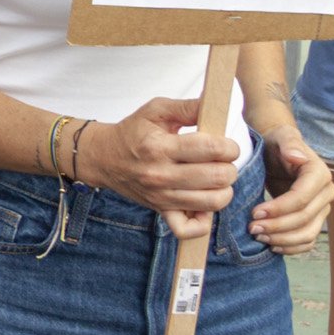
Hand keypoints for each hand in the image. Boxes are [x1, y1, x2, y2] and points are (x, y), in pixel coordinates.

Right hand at [80, 96, 242, 239]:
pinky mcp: (161, 211)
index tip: (226, 145)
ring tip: (216, 179)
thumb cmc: (133, 132)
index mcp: (161, 146)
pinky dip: (204, 222)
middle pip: (217, 177)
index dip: (229, 146)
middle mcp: (161, 174)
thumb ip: (188, 107)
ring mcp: (162, 196)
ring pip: (212, 202)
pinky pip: (189, 229)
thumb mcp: (156, 110)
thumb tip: (216, 105)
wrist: (104, 157)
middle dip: (229, 167)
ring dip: (224, 190)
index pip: (212, 149)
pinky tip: (204, 204)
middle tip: (222, 161)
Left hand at [250, 129, 333, 253]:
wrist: (278, 152)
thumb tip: (297, 157)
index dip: (279, 209)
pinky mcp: (315, 220)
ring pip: (307, 233)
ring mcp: (322, 209)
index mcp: (319, 174)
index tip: (255, 213)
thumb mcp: (280, 137)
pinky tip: (272, 245)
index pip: (301, 199)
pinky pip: (308, 240)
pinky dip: (292, 247)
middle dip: (277, 226)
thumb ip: (289, 143)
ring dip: (283, 239)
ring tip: (259, 236)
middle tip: (251, 228)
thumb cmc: (276, 143)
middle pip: (303, 218)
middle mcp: (326, 193)